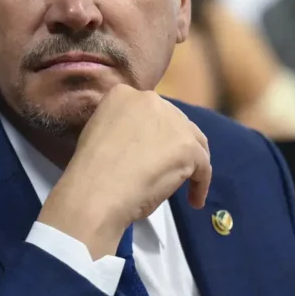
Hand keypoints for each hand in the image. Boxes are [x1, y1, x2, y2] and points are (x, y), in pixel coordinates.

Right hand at [37, 85, 210, 259]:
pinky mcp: (188, 147)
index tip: (150, 151)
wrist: (96, 190)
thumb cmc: (91, 170)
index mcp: (123, 94)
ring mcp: (173, 122)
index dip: (154, 131)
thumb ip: (122, 128)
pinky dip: (200, 184)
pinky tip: (193, 200)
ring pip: (194, 141)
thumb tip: (139, 143)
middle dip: (175, 143)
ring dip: (192, 162)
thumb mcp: (100, 133)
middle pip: (175, 122)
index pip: (150, 111)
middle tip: (169, 167)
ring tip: (187, 183)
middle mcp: (150, 100)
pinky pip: (203, 167)